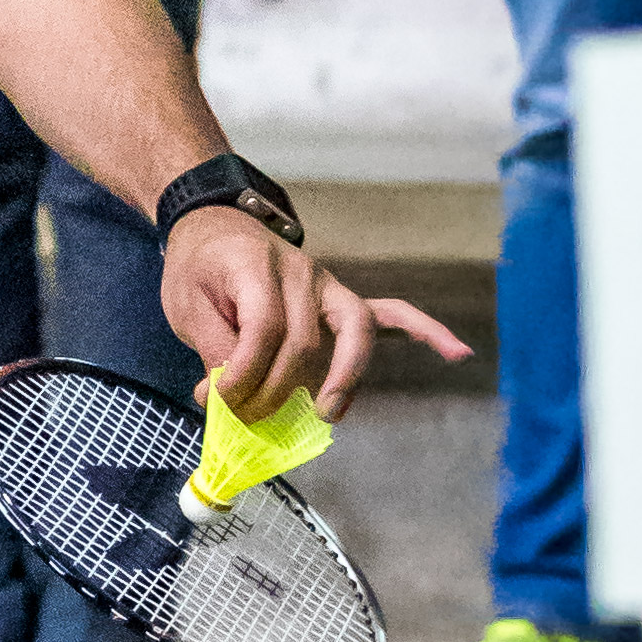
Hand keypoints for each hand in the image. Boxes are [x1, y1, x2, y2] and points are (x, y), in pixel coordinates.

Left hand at [156, 212, 474, 419]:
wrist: (215, 223)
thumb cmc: (199, 267)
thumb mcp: (186, 307)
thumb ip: (213, 351)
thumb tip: (226, 400)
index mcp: (256, 266)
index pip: (263, 328)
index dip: (243, 373)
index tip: (218, 400)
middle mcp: (302, 272)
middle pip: (305, 340)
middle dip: (276, 390)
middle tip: (247, 419)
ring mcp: (329, 284)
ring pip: (355, 328)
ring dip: (347, 375)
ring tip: (329, 412)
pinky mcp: (341, 299)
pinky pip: (392, 313)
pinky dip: (426, 331)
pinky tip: (456, 352)